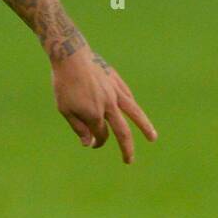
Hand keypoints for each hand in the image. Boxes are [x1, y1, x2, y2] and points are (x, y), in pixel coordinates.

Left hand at [52, 47, 157, 163]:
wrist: (71, 56)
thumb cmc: (64, 84)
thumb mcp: (65, 109)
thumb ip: (78, 127)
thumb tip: (88, 144)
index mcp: (95, 115)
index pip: (101, 135)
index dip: (98, 142)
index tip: (93, 144)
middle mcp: (109, 106)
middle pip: (122, 132)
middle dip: (126, 149)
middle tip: (128, 161)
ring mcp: (115, 92)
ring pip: (134, 113)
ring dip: (145, 127)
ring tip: (152, 138)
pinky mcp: (116, 81)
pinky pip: (128, 97)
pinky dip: (132, 107)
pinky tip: (136, 113)